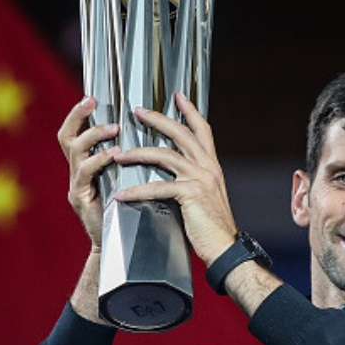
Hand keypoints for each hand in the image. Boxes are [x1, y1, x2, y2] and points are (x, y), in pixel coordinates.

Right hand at [57, 97, 119, 248]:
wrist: (123, 247)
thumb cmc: (132, 210)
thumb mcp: (131, 179)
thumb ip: (133, 158)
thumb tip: (155, 130)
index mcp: (89, 163)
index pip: (77, 130)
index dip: (81, 112)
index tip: (94, 95)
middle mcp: (78, 171)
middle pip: (66, 135)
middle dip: (77, 115)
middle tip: (93, 101)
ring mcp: (77, 185)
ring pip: (75, 151)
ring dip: (93, 136)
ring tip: (113, 129)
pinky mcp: (80, 199)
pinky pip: (84, 174)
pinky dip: (98, 161)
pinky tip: (113, 155)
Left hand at [112, 93, 236, 264]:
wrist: (225, 248)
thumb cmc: (212, 227)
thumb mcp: (205, 196)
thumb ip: (192, 181)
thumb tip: (172, 175)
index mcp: (213, 165)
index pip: (202, 130)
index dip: (190, 111)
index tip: (178, 96)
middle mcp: (208, 167)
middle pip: (181, 133)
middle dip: (158, 119)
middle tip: (137, 111)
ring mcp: (200, 179)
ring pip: (165, 155)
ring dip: (138, 153)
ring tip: (118, 154)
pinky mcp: (190, 195)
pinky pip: (157, 187)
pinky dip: (136, 191)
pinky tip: (121, 195)